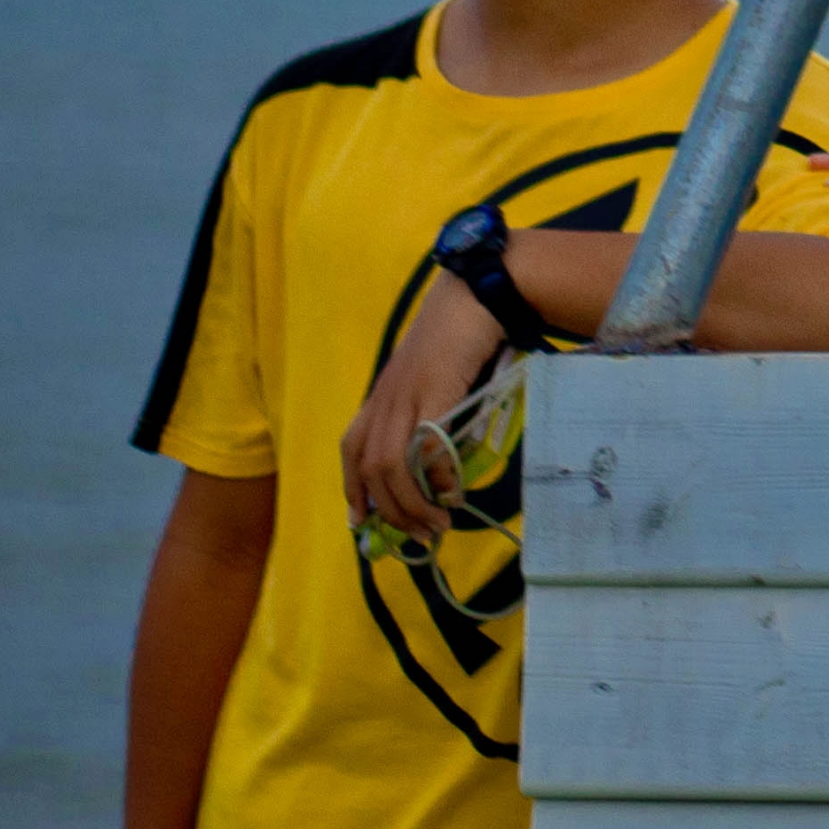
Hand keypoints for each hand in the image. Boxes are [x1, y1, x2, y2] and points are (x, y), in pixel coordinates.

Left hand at [341, 272, 504, 540]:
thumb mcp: (436, 380)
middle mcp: (386, 400)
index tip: (361, 523)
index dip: (353, 490)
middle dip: (391, 511)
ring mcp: (407, 396)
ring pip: (391, 465)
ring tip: (437, 523)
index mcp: (381, 397)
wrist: (477, 294)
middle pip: (370, 469)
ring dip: (412, 503)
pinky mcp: (435, 392)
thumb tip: (444, 465)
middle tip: (418, 535)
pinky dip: (436, 474)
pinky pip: (426, 444)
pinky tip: (452, 488)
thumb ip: (432, 416)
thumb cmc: (462, 334)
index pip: (352, 451)